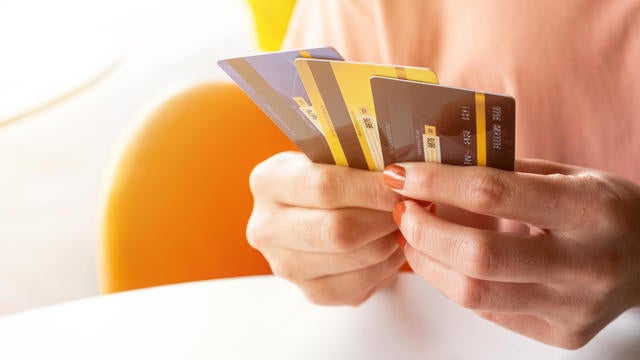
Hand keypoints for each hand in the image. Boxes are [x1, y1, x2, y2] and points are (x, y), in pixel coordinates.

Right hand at [247, 152, 405, 305]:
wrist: (313, 210)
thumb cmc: (330, 176)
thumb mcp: (332, 156)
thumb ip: (359, 161)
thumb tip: (403, 175)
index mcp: (268, 182)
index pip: (325, 187)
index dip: (370, 188)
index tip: (402, 185)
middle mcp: (267, 227)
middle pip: (337, 230)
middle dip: (383, 218)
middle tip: (409, 207)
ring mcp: (285, 265)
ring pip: (353, 258)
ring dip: (389, 241)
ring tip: (405, 223)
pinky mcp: (310, 291)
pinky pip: (359, 283)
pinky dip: (386, 265)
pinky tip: (393, 246)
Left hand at [384, 159, 639, 348]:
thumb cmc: (604, 208)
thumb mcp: (568, 175)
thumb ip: (506, 173)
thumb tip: (435, 169)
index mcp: (588, 209)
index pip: (493, 193)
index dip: (436, 183)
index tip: (401, 176)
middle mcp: (586, 264)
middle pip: (477, 256)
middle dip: (423, 231)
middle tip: (403, 211)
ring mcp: (574, 308)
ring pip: (474, 293)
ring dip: (428, 262)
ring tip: (414, 238)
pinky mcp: (562, 335)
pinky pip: (489, 310)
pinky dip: (455, 283)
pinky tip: (446, 262)